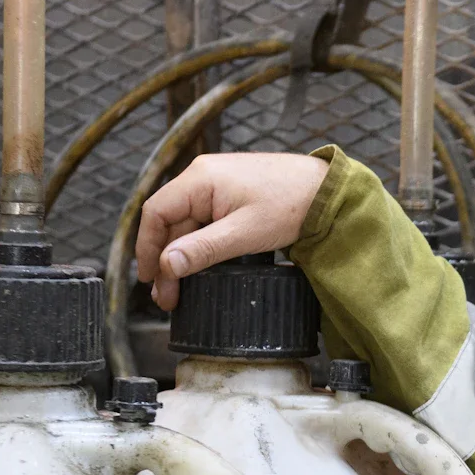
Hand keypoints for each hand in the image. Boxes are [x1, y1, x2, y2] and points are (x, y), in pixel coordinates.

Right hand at [135, 152, 330, 310]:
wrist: (327, 191)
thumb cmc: (292, 204)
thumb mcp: (244, 234)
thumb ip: (203, 249)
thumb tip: (166, 265)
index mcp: (200, 179)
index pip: (155, 212)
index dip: (146, 248)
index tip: (150, 279)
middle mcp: (202, 176)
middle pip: (170, 222)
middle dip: (166, 261)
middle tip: (168, 298)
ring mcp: (216, 185)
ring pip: (186, 225)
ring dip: (181, 257)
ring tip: (181, 290)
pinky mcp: (230, 195)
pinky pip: (203, 222)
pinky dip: (198, 245)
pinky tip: (199, 268)